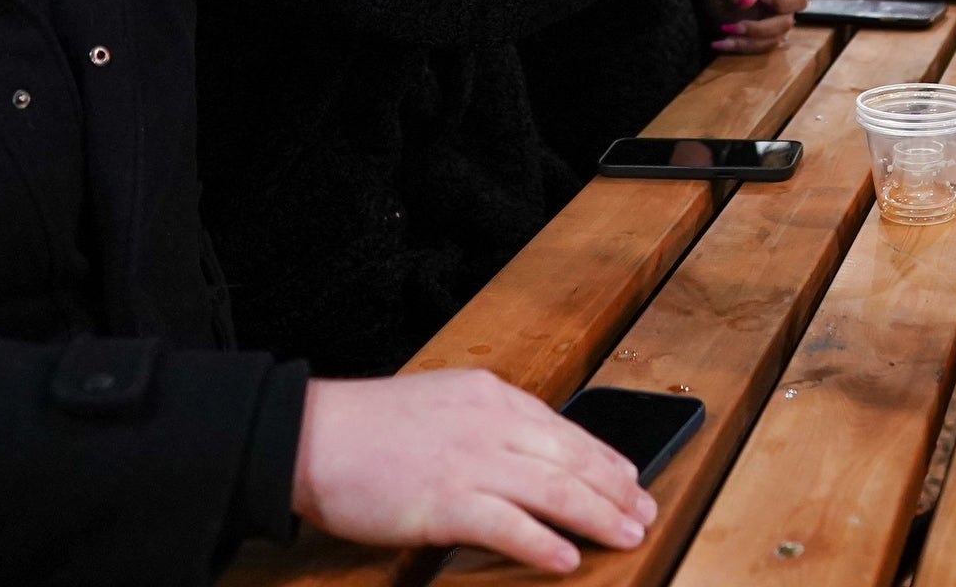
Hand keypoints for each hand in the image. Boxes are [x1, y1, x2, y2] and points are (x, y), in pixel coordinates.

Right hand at [290, 370, 655, 572]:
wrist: (310, 434)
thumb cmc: (367, 427)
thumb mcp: (442, 402)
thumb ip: (487, 423)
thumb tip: (528, 452)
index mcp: (490, 396)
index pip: (565, 428)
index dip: (605, 458)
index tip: (631, 479)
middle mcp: (490, 423)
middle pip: (572, 459)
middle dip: (616, 489)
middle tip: (645, 512)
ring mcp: (470, 462)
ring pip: (554, 490)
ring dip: (598, 516)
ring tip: (627, 535)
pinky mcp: (445, 501)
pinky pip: (509, 525)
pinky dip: (543, 544)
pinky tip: (567, 559)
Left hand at [705, 0, 808, 52]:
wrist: (713, 9)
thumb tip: (749, 1)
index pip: (798, 0)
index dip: (783, 2)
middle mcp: (782, 13)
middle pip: (785, 25)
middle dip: (759, 28)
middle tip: (733, 26)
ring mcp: (775, 30)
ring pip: (771, 41)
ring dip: (747, 41)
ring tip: (723, 35)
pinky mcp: (764, 44)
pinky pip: (758, 50)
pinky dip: (739, 48)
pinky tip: (720, 43)